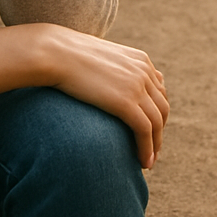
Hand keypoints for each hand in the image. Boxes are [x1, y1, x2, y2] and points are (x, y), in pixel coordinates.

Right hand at [42, 25, 168, 168]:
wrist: (54, 53)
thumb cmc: (66, 56)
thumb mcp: (98, 59)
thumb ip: (110, 70)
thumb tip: (105, 84)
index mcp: (140, 60)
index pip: (159, 91)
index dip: (157, 114)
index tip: (149, 131)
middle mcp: (144, 71)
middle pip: (162, 108)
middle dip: (159, 132)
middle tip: (151, 151)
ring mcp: (137, 86)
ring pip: (156, 122)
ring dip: (155, 146)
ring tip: (147, 162)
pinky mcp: (126, 102)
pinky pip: (145, 130)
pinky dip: (147, 149)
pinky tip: (143, 163)